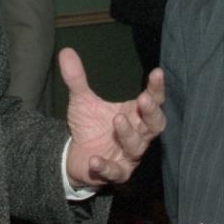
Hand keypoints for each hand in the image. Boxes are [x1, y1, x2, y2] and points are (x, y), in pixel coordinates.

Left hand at [60, 48, 165, 187]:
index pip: (153, 100)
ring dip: (128, 134)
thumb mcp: (82, 101)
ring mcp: (129, 155)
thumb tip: (65, 51)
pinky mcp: (116, 173)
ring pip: (137, 147)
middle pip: (155, 125)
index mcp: (135, 114)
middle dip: (152, 113)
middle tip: (144, 98)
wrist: (77, 156)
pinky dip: (106, 167)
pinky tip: (94, 159)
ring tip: (117, 119)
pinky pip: (115, 172)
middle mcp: (138, 135)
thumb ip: (77, 79)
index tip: (157, 72)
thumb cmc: (90, 126)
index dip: (157, 88)